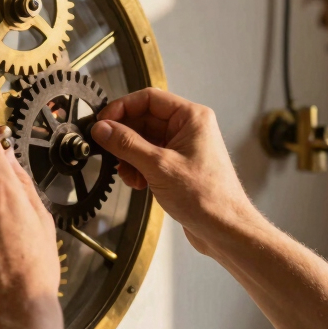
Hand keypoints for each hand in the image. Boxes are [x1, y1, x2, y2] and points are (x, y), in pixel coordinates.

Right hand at [91, 88, 260, 255]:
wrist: (224, 229)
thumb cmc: (207, 198)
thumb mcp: (158, 166)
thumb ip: (126, 144)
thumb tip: (102, 128)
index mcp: (192, 118)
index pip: (149, 98)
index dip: (122, 108)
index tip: (102, 121)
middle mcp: (189, 128)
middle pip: (144, 119)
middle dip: (124, 137)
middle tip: (107, 150)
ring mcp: (183, 148)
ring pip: (144, 140)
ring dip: (129, 156)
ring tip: (126, 173)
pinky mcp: (178, 166)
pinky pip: (149, 157)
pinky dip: (137, 168)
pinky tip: (137, 182)